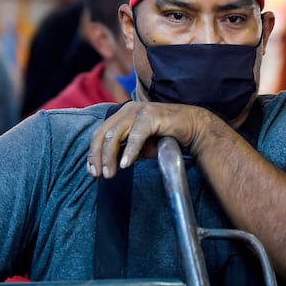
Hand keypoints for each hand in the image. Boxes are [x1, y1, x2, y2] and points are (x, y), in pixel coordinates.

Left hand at [87, 102, 212, 178]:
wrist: (193, 128)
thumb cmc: (166, 136)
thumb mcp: (141, 147)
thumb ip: (124, 152)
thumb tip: (108, 165)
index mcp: (121, 115)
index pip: (100, 133)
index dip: (93, 153)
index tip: (92, 171)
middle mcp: (127, 110)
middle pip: (103, 134)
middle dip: (98, 156)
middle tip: (98, 175)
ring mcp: (138, 111)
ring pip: (115, 135)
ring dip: (110, 157)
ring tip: (110, 174)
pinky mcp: (151, 115)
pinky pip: (135, 135)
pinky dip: (129, 151)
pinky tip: (125, 164)